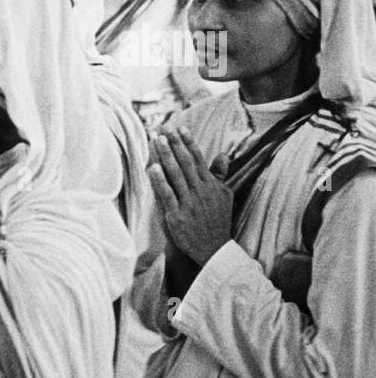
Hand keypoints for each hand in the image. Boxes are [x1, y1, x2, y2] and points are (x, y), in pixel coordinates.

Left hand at [148, 127, 232, 265]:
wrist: (213, 250)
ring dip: (166, 156)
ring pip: (176, 175)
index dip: (188, 142)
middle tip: (163, 128)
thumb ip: (221, 175)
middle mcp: (201, 192)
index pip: (198, 159)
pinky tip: (152, 168)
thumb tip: (222, 154)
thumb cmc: (216, 221)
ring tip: (157, 140)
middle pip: (185, 163)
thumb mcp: (224, 196)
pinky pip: (167, 195)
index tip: (180, 127)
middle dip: (174, 144)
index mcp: (211, 186)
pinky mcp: (178, 217)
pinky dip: (160, 181)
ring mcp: (189, 204)